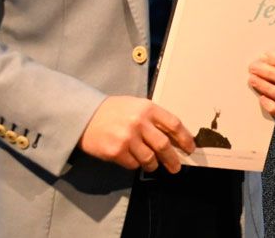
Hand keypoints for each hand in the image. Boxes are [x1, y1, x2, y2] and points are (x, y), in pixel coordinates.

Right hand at [78, 95, 193, 172]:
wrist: (84, 116)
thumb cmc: (114, 111)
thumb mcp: (137, 106)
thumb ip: (154, 119)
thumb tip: (173, 138)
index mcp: (148, 108)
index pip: (174, 124)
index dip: (184, 138)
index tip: (189, 148)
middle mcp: (139, 122)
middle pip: (164, 145)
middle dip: (173, 159)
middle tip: (176, 167)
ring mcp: (127, 138)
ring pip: (150, 158)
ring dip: (154, 165)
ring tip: (153, 165)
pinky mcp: (115, 152)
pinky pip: (133, 164)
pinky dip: (136, 165)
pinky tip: (134, 160)